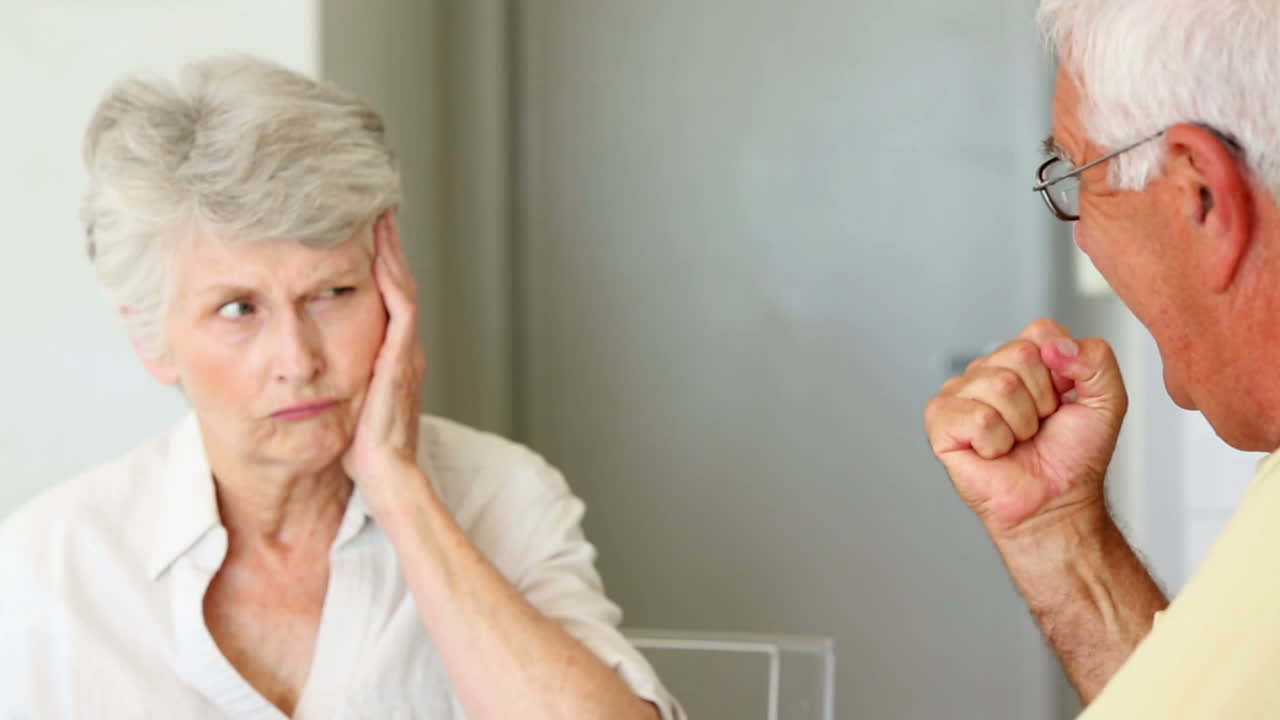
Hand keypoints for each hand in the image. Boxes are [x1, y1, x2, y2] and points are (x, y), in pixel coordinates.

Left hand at [343, 211, 427, 494]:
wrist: (386, 480)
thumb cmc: (362, 453)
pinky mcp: (402, 359)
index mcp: (392, 358)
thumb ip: (339, 382)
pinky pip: (401, 306)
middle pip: (399, 282)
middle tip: (374, 207)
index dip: (377, 264)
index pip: (387, 298)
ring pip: (402, 286)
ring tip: (378, 214)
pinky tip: (379, 250)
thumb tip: (307, 369)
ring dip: (391, 250)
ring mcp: (407, 352)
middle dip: (387, 245)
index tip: (362, 232)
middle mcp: (404, 349)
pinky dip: (392, 274)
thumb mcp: (347, 408)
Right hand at [924, 318, 1127, 537]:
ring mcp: (959, 393)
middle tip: (1037, 426)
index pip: (1040, 331)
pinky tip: (993, 452)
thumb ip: (1097, 360)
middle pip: (1019, 355)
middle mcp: (987, 371)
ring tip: (1016, 441)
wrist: (1055, 503)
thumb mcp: (1107, 401)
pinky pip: (977, 417)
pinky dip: (995, 442)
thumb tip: (1056, 346)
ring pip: (999, 385)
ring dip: (1020, 424)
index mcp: (1022, 360)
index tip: (1061, 402)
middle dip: (1041, 399)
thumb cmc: (1072, 459)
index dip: (1060, 370)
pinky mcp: (940, 421)